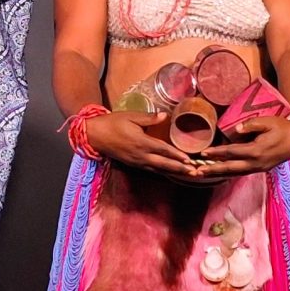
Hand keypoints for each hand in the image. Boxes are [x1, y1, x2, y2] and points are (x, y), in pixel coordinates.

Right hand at [85, 111, 202, 178]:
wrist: (94, 135)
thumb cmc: (112, 123)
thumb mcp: (130, 116)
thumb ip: (149, 118)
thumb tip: (165, 116)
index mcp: (142, 142)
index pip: (164, 150)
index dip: (177, 155)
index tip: (190, 160)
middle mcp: (141, 156)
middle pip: (164, 164)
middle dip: (180, 169)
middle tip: (195, 172)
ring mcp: (137, 162)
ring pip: (159, 170)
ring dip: (174, 173)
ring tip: (187, 175)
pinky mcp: (133, 164)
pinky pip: (151, 170)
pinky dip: (163, 172)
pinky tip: (170, 173)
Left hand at [191, 115, 289, 176]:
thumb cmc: (282, 128)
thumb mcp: (268, 122)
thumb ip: (252, 125)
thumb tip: (237, 129)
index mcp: (256, 150)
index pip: (232, 152)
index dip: (217, 153)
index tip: (203, 153)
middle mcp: (256, 163)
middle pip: (230, 168)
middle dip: (212, 169)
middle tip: (196, 171)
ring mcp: (258, 168)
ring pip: (235, 173)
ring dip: (219, 173)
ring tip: (203, 173)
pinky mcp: (260, 169)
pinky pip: (241, 172)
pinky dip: (229, 172)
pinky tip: (219, 172)